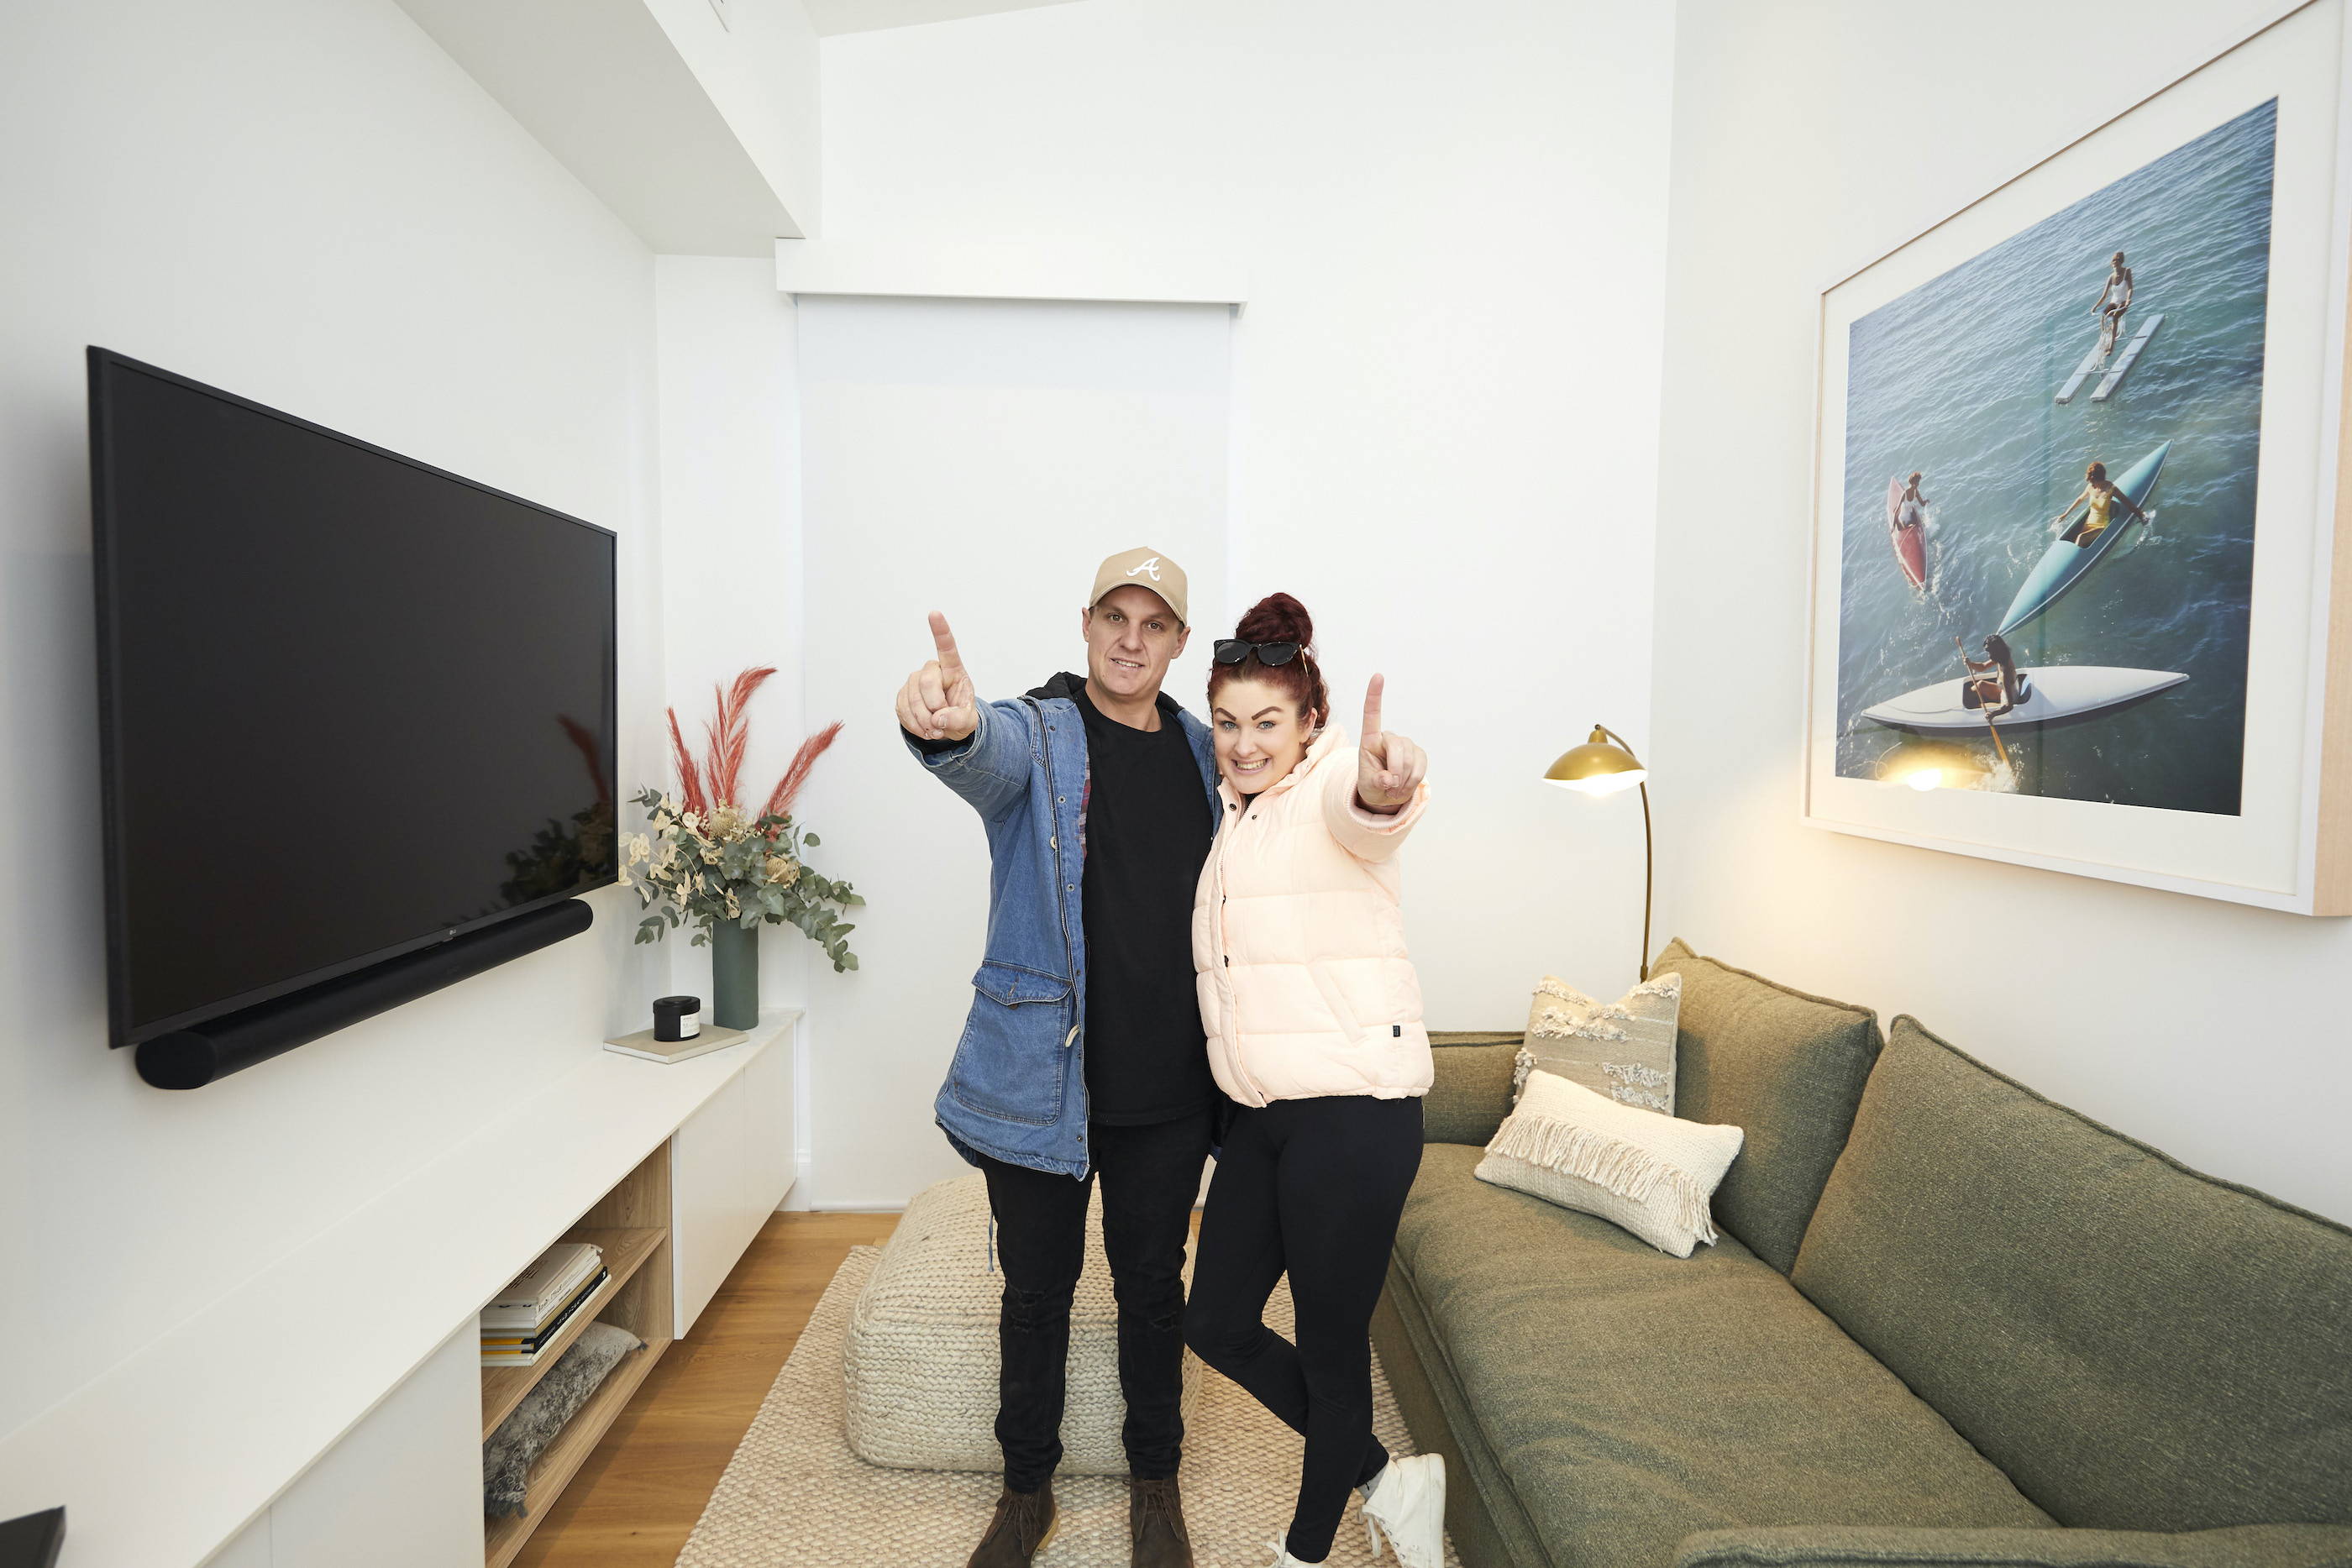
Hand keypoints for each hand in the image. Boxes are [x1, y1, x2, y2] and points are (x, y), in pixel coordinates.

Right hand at [895, 612, 978, 741]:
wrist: (945, 727)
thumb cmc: (960, 715)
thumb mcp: (969, 721)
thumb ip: (960, 719)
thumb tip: (938, 718)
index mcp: (953, 669)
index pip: (947, 647)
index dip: (940, 630)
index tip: (934, 613)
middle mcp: (931, 670)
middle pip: (927, 682)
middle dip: (934, 707)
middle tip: (942, 721)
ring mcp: (914, 682)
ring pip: (913, 700)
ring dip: (925, 721)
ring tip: (936, 728)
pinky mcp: (902, 695)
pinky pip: (903, 711)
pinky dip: (915, 725)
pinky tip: (925, 728)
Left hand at [1354, 674, 1426, 813]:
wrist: (1386, 795)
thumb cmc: (1372, 785)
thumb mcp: (1368, 786)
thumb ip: (1376, 782)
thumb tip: (1388, 779)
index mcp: (1370, 740)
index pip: (1372, 715)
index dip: (1374, 695)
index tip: (1378, 675)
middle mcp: (1388, 738)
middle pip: (1397, 746)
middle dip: (1396, 769)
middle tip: (1390, 787)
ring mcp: (1406, 745)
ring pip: (1410, 758)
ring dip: (1403, 779)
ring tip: (1393, 790)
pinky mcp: (1419, 754)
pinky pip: (1421, 767)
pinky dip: (1413, 781)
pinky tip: (1405, 787)